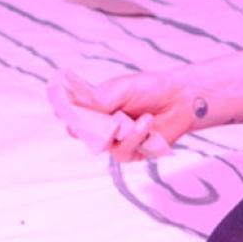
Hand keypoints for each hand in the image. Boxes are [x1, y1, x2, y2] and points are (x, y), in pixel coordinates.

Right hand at [67, 69, 197, 160]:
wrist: (181, 99)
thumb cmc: (150, 89)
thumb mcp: (121, 88)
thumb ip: (99, 99)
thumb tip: (76, 106)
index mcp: (96, 105)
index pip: (72, 112)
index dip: (65, 112)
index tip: (62, 110)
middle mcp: (103, 124)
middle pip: (81, 133)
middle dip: (85, 129)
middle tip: (90, 123)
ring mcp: (116, 140)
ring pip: (102, 145)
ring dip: (118, 133)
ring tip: (134, 119)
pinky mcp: (132, 153)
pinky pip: (122, 152)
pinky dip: (134, 137)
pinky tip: (146, 123)